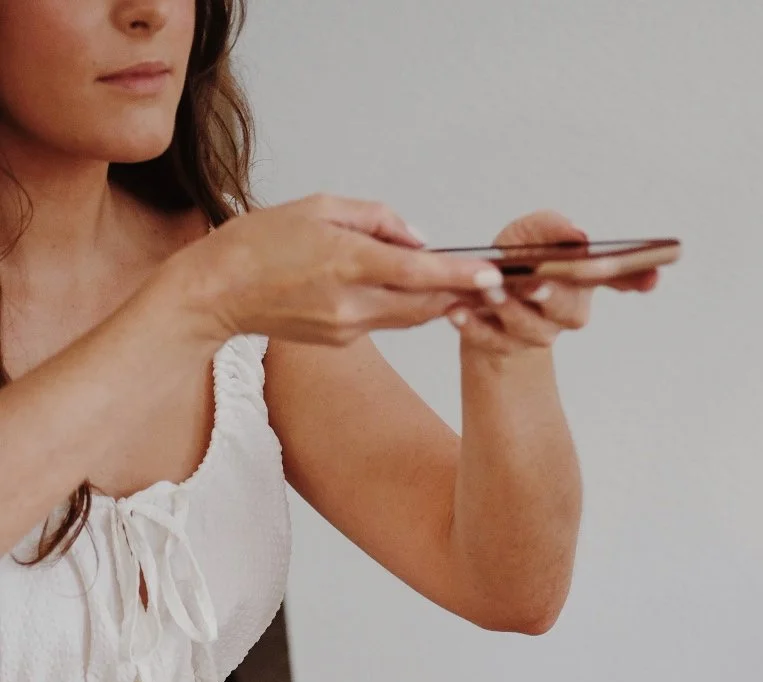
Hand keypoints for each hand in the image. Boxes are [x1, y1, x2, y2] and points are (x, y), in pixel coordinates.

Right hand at [163, 195, 503, 347]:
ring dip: (437, 301)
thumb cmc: (259, 241)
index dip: (459, 275)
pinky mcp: (342, 341)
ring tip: (464, 285)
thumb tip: (418, 239)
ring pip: (409, 316)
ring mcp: (347, 328)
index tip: (492, 275)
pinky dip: (402, 305)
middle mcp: (351, 303)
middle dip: (461, 293)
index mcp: (346, 262)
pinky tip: (405, 290)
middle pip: (424, 303)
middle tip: (493, 282)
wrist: (218, 292)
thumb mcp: (319, 206)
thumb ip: (375, 218)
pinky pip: (385, 322)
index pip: (417, 272)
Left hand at [447, 210, 658, 357]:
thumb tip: (579, 235)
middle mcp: (563, 313)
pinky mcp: (500, 347)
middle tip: (535, 283)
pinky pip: (489, 341)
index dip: (635, 278)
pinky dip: (473, 327)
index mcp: (579, 283)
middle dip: (552, 296)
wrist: (479, 303)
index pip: (617, 279)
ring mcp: (533, 334)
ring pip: (527, 327)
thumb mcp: (528, 235)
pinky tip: (458, 312)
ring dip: (508, 310)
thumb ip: (551, 229)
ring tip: (488, 291)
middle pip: (567, 308)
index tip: (651, 276)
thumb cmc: (513, 264)